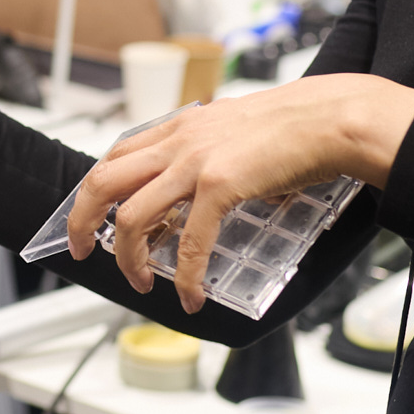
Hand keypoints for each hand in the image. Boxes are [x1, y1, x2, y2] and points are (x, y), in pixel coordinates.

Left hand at [66, 75, 413, 310]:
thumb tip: (201, 188)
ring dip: (128, 258)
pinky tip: (191, 296)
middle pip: (103, 181)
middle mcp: (178, 141)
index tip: (90, 217)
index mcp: (180, 127)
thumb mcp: (234, 129)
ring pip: (132, 216)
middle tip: (83, 251)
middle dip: (82, 222)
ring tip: (141, 282)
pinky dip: (187, 276)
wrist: (331, 117)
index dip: (94, 191)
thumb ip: (208, 152)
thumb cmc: (295, 125)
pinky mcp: (221, 184)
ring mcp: (196, 162)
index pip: (116, 155)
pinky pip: (191, 241)